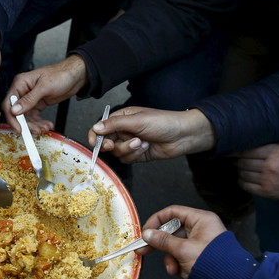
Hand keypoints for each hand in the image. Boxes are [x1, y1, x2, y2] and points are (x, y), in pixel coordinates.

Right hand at [4, 55, 88, 134]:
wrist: (75, 76)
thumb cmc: (60, 75)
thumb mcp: (44, 87)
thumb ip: (29, 99)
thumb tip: (14, 110)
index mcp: (20, 83)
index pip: (9, 103)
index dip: (12, 118)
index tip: (19, 129)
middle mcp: (23, 91)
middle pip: (18, 113)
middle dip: (26, 124)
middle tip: (35, 131)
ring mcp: (30, 98)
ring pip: (27, 117)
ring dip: (35, 125)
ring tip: (44, 128)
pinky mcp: (38, 104)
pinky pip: (35, 117)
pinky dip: (40, 123)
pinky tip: (47, 125)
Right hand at [87, 107, 215, 162]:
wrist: (183, 135)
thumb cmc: (163, 122)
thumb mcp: (137, 120)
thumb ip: (114, 124)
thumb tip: (96, 127)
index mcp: (122, 118)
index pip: (101, 127)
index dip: (95, 135)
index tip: (95, 143)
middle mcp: (124, 131)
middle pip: (107, 142)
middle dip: (112, 144)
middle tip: (115, 144)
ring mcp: (130, 143)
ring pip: (117, 152)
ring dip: (128, 149)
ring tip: (141, 142)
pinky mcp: (137, 154)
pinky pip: (127, 159)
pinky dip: (135, 156)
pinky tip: (146, 148)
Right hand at [140, 205, 226, 278]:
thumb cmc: (213, 262)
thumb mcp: (183, 250)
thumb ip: (162, 241)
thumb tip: (147, 234)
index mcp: (200, 219)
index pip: (172, 212)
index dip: (156, 221)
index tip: (145, 232)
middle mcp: (201, 228)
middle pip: (172, 231)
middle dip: (161, 245)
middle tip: (144, 250)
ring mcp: (201, 241)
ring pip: (176, 246)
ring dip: (171, 258)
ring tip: (173, 269)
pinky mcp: (200, 254)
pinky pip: (183, 255)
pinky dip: (179, 264)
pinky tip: (181, 272)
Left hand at [236, 143, 278, 202]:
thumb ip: (269, 145)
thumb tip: (249, 143)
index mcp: (275, 151)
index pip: (246, 150)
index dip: (237, 150)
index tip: (231, 149)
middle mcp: (269, 165)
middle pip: (242, 162)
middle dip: (238, 160)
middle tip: (238, 159)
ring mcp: (267, 180)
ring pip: (242, 173)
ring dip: (240, 171)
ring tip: (243, 168)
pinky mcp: (268, 193)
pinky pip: (246, 186)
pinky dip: (243, 181)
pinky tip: (245, 178)